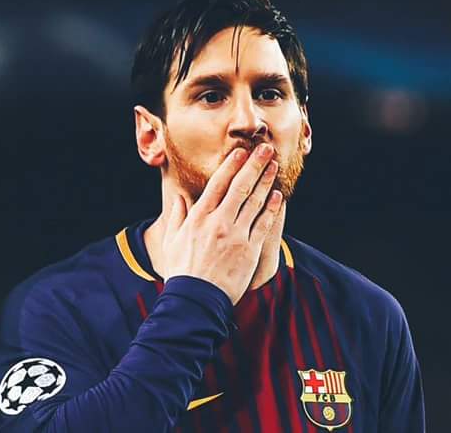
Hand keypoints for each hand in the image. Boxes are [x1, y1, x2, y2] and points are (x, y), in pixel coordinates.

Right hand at [162, 144, 282, 304]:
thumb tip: (178, 197)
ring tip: (275, 166)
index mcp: (198, 217)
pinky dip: (272, 209)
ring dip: (266, 182)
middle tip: (265, 149)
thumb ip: (176, 216)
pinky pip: (264, 225)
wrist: (195, 300)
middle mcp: (218, 222)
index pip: (217, 184)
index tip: (241, 152)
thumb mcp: (172, 241)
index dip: (231, 166)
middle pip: (240, 187)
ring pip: (255, 202)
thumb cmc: (182, 271)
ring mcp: (235, 236)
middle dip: (254, 165)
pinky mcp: (249, 250)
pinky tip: (278, 197)